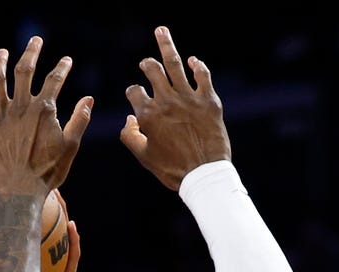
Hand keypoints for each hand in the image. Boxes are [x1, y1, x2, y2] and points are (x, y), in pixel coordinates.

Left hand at [0, 36, 91, 196]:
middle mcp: (20, 108)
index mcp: (43, 109)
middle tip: (35, 41)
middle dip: (31, 52)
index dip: (62, 67)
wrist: (19, 192)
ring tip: (1, 53)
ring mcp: (1, 118)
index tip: (66, 60)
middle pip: (24, 70)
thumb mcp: (71, 146)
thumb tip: (89, 99)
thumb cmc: (48, 172)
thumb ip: (80, 120)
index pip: (54, 79)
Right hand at [119, 26, 230, 189]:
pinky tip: (192, 60)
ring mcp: (189, 98)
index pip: (134, 92)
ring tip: (161, 31)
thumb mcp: (143, 156)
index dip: (132, 91)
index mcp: (148, 115)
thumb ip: (130, 136)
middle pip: (153, 71)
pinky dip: (197, 65)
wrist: (203, 174)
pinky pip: (202, 75)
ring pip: (174, 64)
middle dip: (147, 64)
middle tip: (145, 62)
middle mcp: (167, 102)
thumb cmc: (171, 169)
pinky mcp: (209, 100)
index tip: (135, 94)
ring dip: (166, 45)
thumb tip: (130, 118)